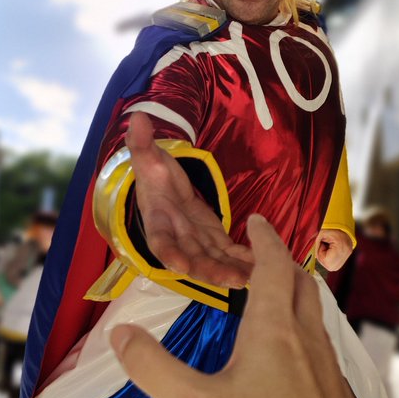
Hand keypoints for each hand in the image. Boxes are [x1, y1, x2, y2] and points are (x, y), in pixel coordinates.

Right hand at [111, 214, 378, 397]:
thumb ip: (155, 369)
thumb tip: (120, 334)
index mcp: (276, 330)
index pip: (273, 266)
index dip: (264, 239)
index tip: (255, 221)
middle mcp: (309, 343)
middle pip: (302, 286)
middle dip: (282, 265)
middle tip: (260, 259)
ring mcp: (331, 375)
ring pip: (315, 321)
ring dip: (296, 302)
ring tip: (272, 307)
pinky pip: (323, 355)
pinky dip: (304, 341)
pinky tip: (290, 369)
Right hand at [127, 111, 253, 289]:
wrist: (163, 190)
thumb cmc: (153, 176)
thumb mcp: (147, 159)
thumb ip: (142, 143)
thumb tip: (136, 117)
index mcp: (158, 220)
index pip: (160, 240)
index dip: (169, 253)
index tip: (179, 265)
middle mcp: (177, 238)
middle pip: (192, 258)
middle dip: (210, 270)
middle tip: (229, 280)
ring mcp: (197, 243)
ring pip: (213, 261)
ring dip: (230, 271)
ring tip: (250, 278)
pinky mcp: (214, 242)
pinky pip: (229, 254)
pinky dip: (243, 260)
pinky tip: (262, 264)